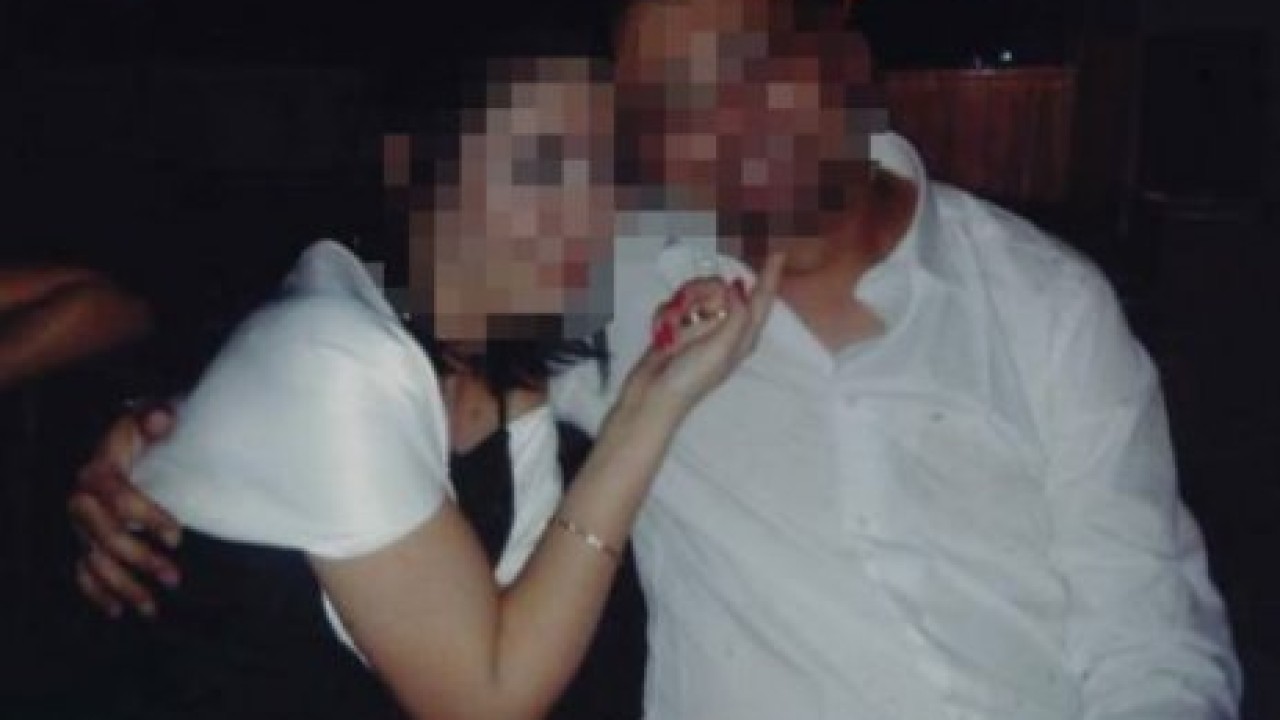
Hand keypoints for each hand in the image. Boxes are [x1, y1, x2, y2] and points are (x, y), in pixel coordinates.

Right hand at [69, 403, 181, 617]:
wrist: (117, 444)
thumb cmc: (139, 433)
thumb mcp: (147, 418)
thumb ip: (155, 417)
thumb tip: (163, 419)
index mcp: (98, 472)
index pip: (119, 498)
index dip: (147, 517)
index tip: (177, 536)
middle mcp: (82, 502)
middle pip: (106, 537)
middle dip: (140, 560)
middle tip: (174, 577)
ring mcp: (79, 526)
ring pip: (94, 562)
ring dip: (123, 586)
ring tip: (151, 607)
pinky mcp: (81, 541)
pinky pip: (82, 572)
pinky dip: (97, 593)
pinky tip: (118, 610)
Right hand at [623, 252, 784, 418]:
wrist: (652, 395)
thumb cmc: (689, 380)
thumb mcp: (722, 349)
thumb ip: (736, 316)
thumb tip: (737, 289)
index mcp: (742, 336)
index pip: (761, 299)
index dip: (770, 275)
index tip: (778, 253)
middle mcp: (724, 328)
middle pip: (719, 288)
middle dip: (699, 293)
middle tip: (689, 314)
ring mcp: (700, 326)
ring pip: (694, 291)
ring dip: (679, 306)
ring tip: (672, 330)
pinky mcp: (678, 326)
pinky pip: (673, 303)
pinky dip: (665, 316)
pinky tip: (663, 334)